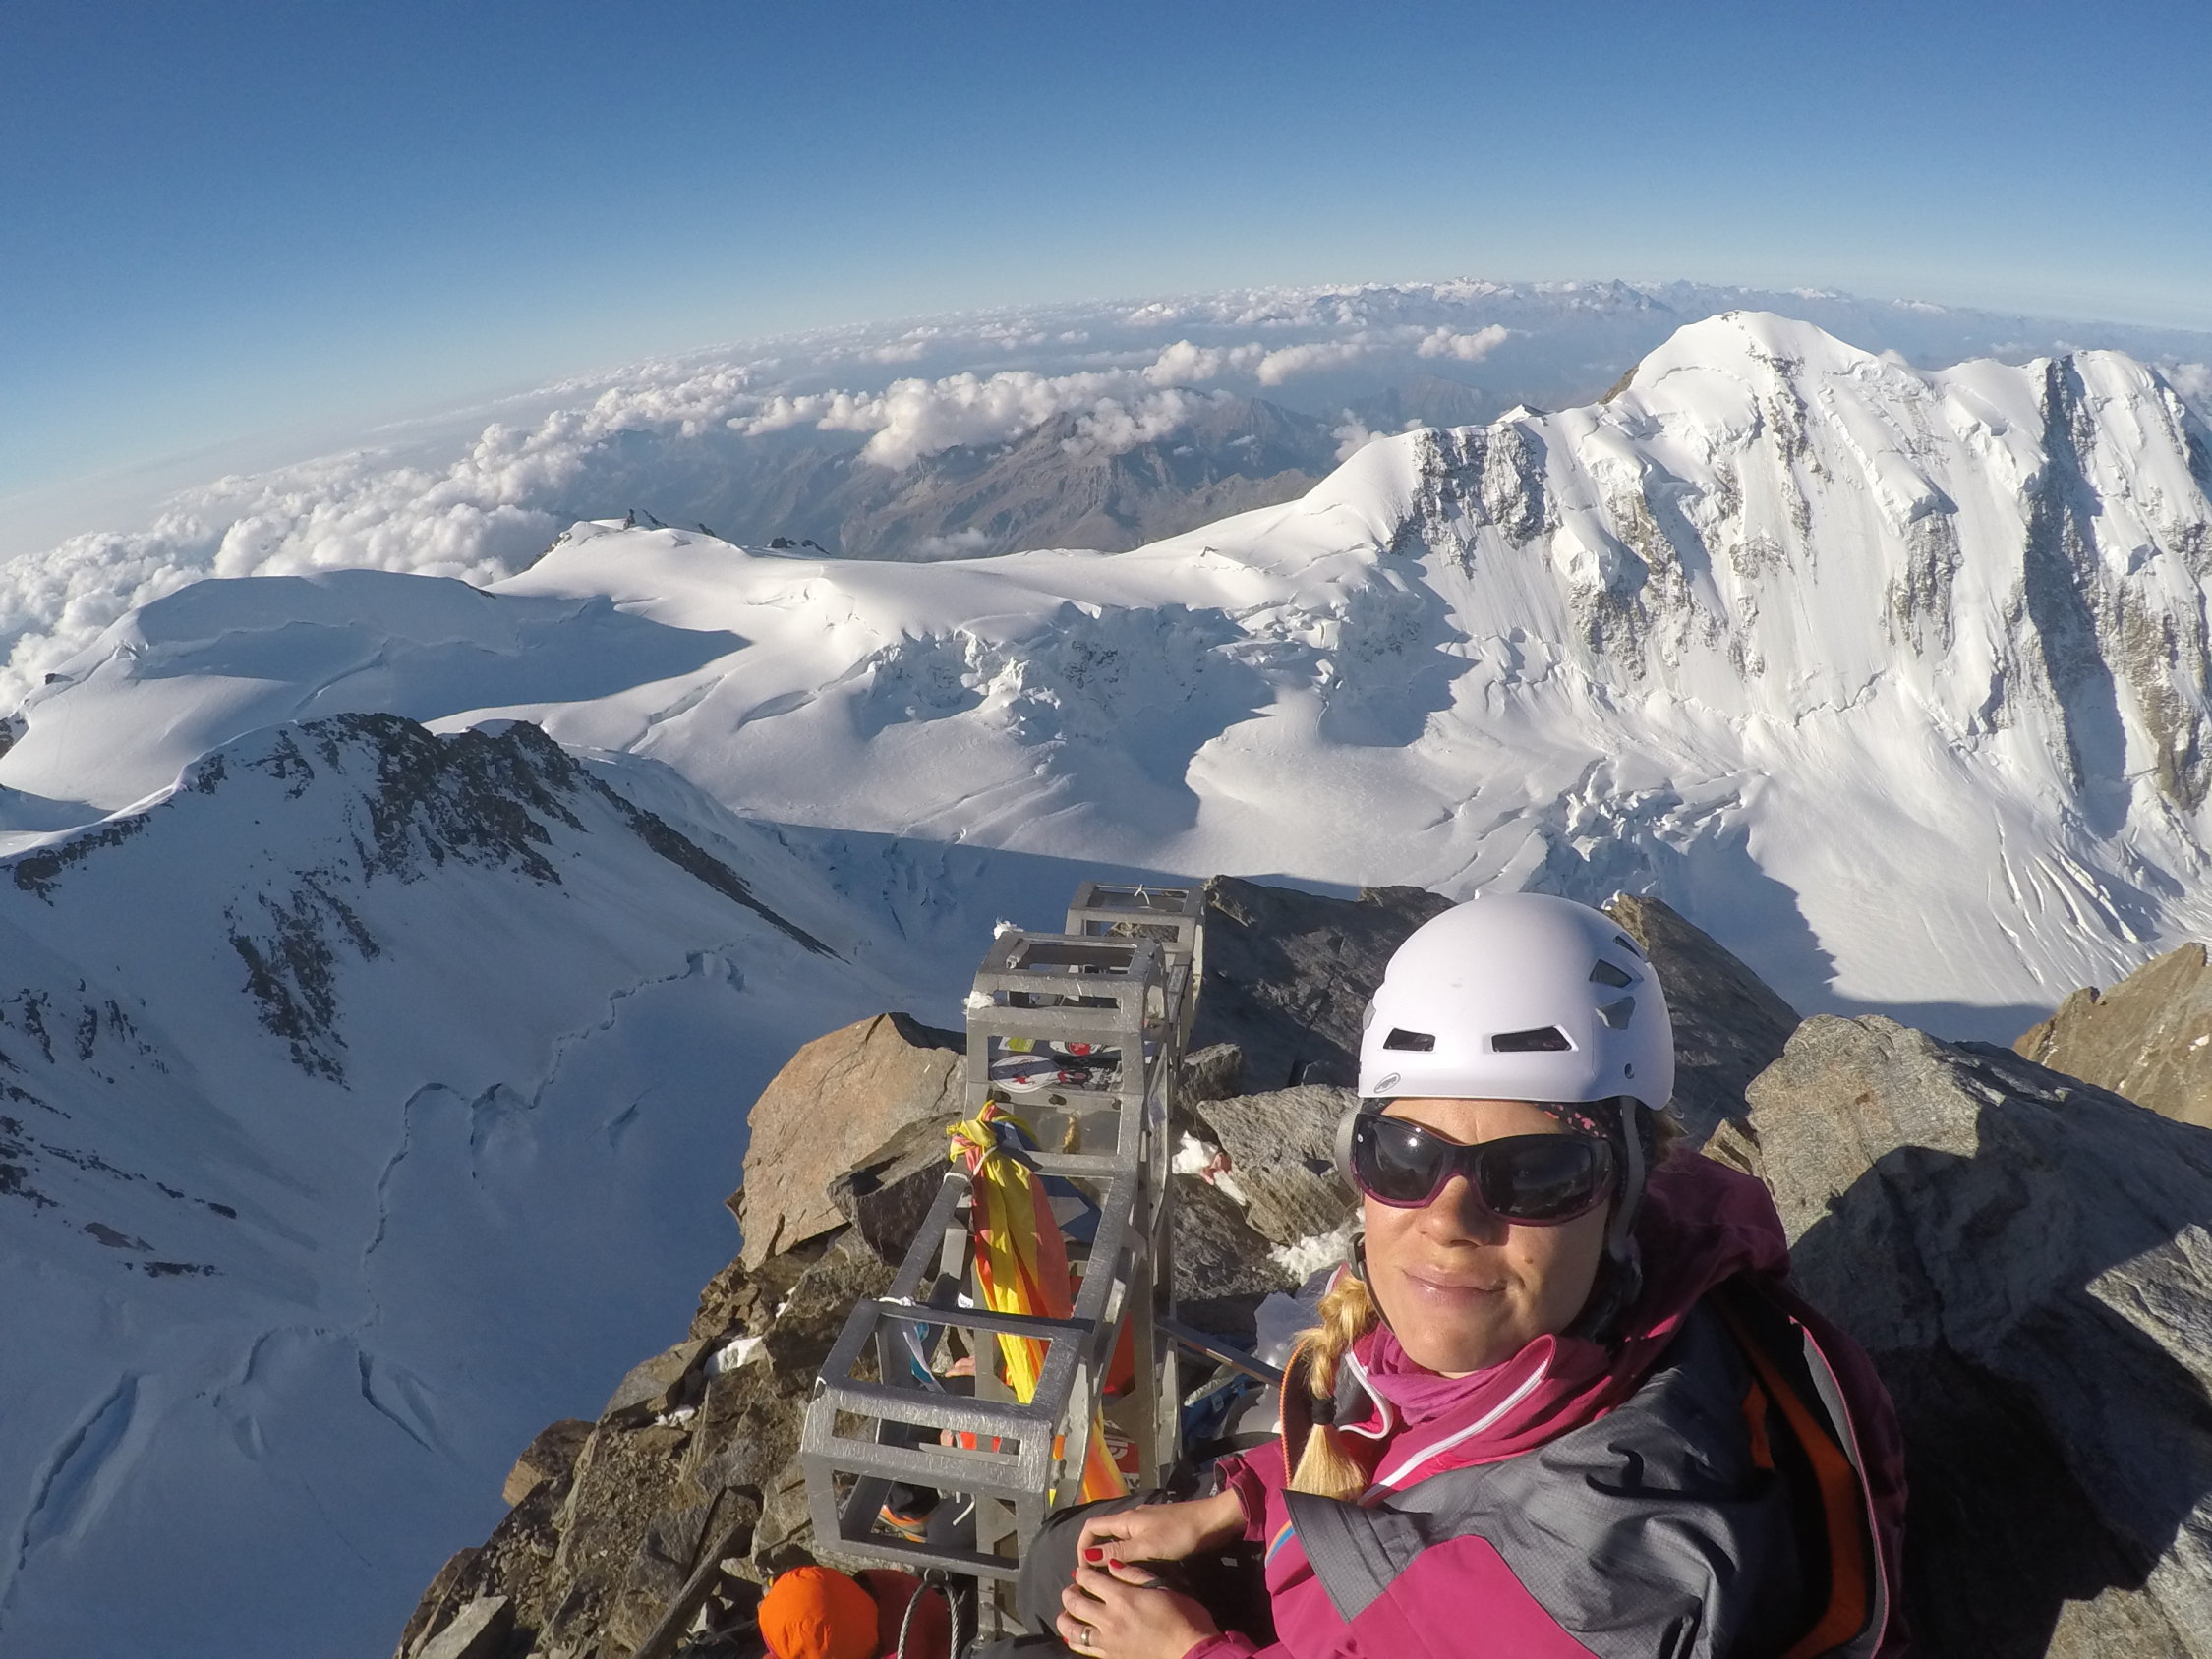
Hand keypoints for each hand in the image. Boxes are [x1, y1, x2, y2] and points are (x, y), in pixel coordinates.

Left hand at [1058, 1556, 1219, 1658]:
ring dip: (1065, 1617)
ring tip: (1069, 1611)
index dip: (1082, 1572)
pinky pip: (1083, 1649)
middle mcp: (1109, 1620)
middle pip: (1074, 1602)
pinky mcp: (1110, 1658)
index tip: (1082, 1571)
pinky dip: (1075, 1640)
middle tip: (1073, 1588)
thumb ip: (1134, 1574)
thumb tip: (1110, 1564)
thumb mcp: (1161, 1587)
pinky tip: (1076, 1635)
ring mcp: (1107, 1642)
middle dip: (1069, 1591)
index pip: (1088, 1579)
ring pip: (1071, 1629)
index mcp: (1122, 1597)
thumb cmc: (1183, 1616)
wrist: (1191, 1652)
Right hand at [1075, 1490, 1243, 1564]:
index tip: (1084, 1571)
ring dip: (1110, 1557)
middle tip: (1095, 1580)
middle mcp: (1130, 1520)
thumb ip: (1118, 1553)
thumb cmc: (1179, 1534)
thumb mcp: (1146, 1547)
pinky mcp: (1157, 1532)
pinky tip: (1133, 1571)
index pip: (1091, 1528)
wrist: (1211, 1522)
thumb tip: (1087, 1557)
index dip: (1081, 1548)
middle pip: (1102, 1534)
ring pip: (1117, 1540)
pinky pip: (1132, 1543)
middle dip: (1094, 1555)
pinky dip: (1125, 1556)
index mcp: (1125, 1520)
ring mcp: (1144, 1525)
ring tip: (1111, 1580)